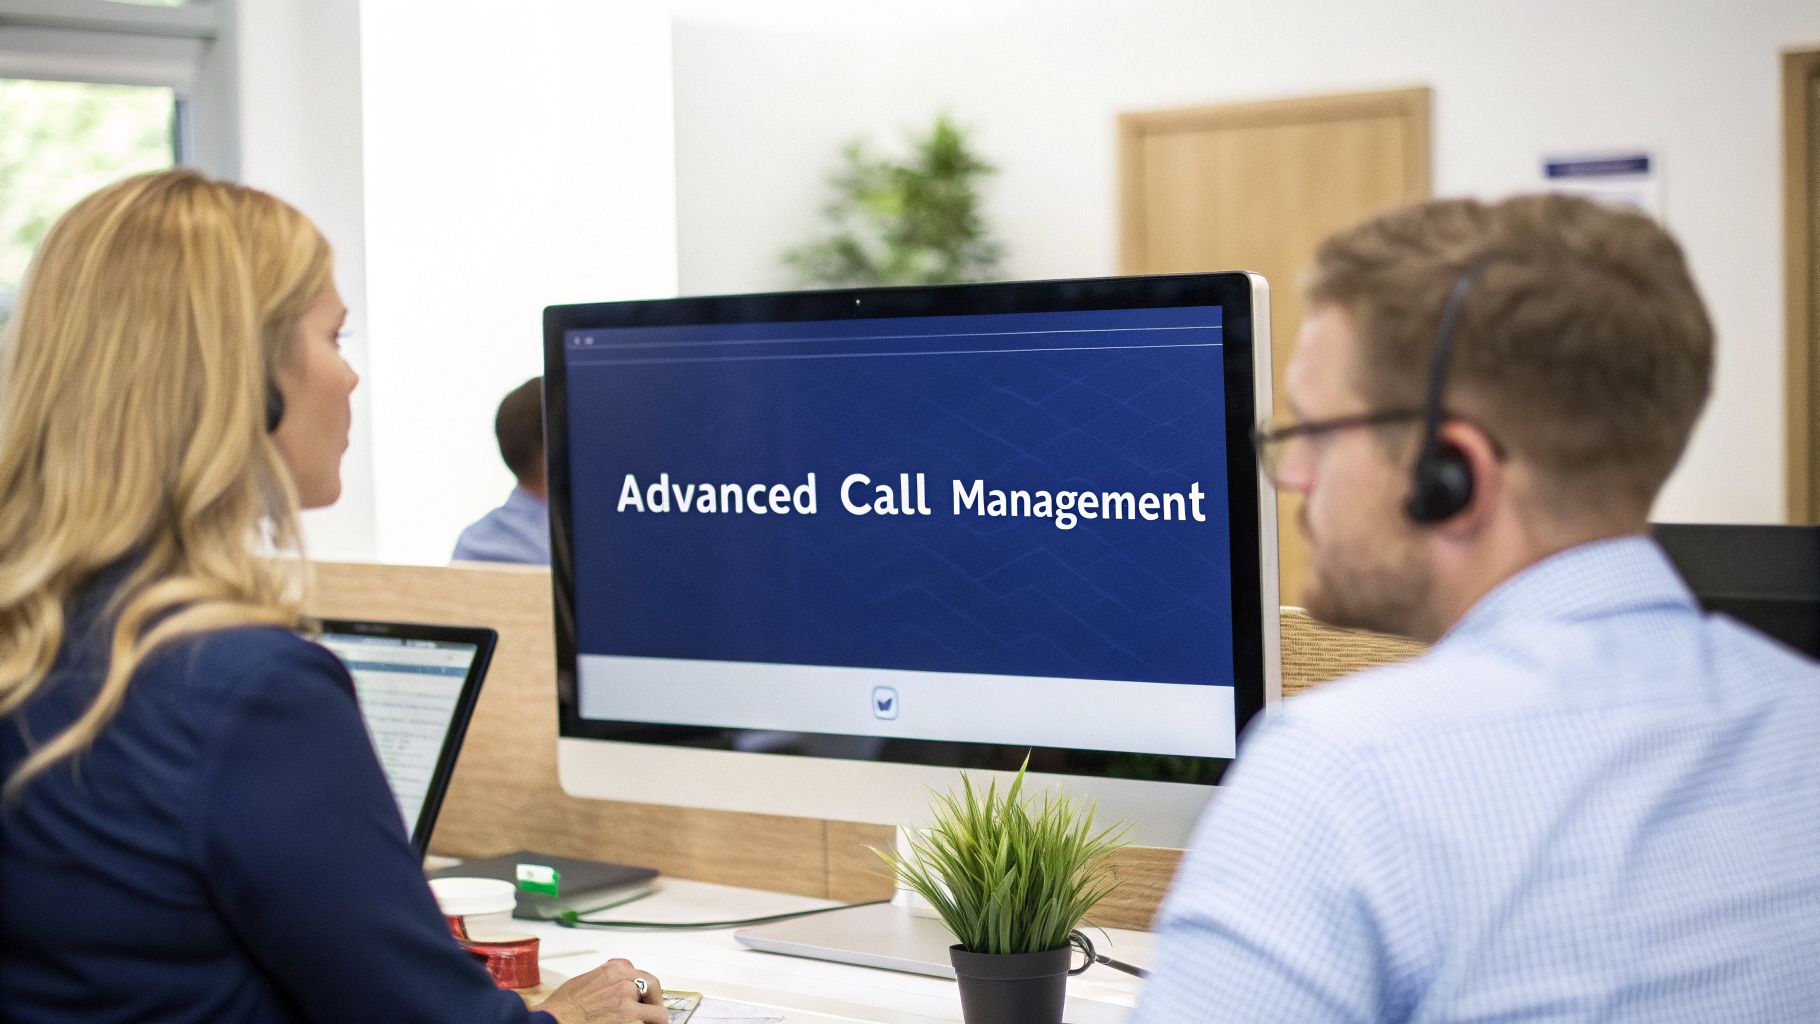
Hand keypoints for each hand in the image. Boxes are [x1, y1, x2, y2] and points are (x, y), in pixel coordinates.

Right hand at [533, 957, 665, 1023]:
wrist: (552, 1021)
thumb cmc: (561, 1006)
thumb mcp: (585, 980)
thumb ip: (605, 980)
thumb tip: (613, 986)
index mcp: (615, 970)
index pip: (640, 973)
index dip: (642, 988)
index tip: (643, 995)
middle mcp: (626, 984)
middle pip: (654, 988)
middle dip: (655, 1000)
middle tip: (653, 1011)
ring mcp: (630, 1006)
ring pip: (658, 1014)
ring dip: (653, 1018)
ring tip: (650, 1023)